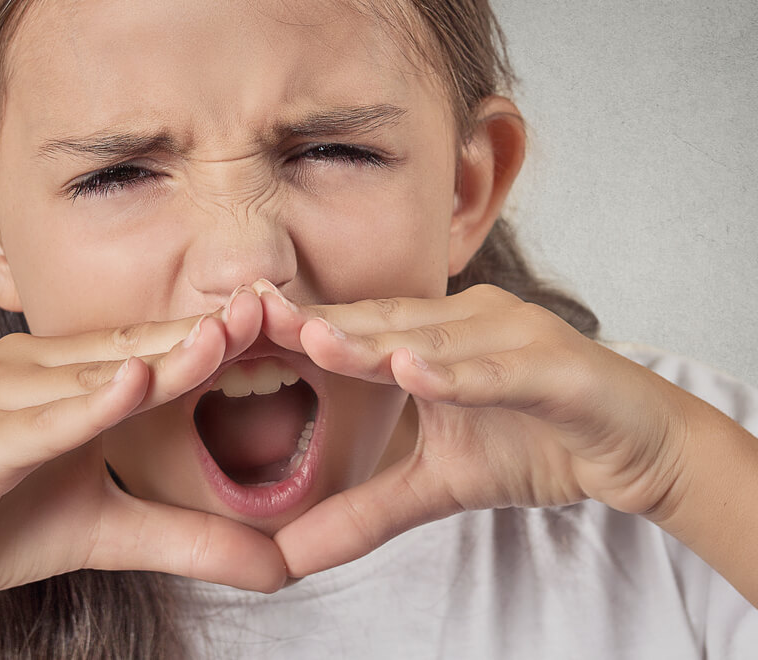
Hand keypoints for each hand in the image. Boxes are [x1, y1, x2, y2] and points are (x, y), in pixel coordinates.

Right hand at [0, 287, 284, 616]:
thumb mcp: (108, 532)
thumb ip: (186, 537)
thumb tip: (276, 568)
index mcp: (67, 375)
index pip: (152, 348)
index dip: (211, 337)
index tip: (277, 321)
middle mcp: (35, 367)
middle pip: (132, 347)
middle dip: (201, 332)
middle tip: (268, 307)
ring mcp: (1, 395)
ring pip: (92, 375)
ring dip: (159, 360)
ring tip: (221, 340)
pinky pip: (40, 421)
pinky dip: (86, 406)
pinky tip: (132, 387)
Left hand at [259, 283, 691, 576]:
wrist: (635, 449)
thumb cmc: (534, 444)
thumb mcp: (438, 485)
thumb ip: (367, 512)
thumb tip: (289, 556)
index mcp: (434, 337)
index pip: (355, 331)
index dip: (298, 330)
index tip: (233, 327)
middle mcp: (468, 321)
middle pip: (382, 324)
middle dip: (319, 323)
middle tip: (249, 314)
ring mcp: (514, 336)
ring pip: (436, 340)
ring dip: (378, 340)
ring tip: (319, 339)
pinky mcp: (558, 367)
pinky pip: (502, 370)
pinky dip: (462, 374)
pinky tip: (419, 372)